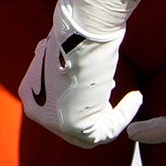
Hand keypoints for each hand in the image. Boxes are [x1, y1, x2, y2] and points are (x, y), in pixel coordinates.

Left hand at [19, 0, 142, 146]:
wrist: (82, 34)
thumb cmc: (74, 34)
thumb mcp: (61, 49)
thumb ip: (61, 64)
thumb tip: (64, 60)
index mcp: (29, 92)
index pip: (57, 107)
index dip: (83, 100)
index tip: (103, 88)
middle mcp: (37, 111)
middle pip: (72, 121)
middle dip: (95, 109)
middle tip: (111, 93)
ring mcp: (53, 123)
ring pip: (89, 129)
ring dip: (111, 115)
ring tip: (129, 98)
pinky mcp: (75, 128)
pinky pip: (106, 131)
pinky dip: (124, 115)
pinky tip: (136, 97)